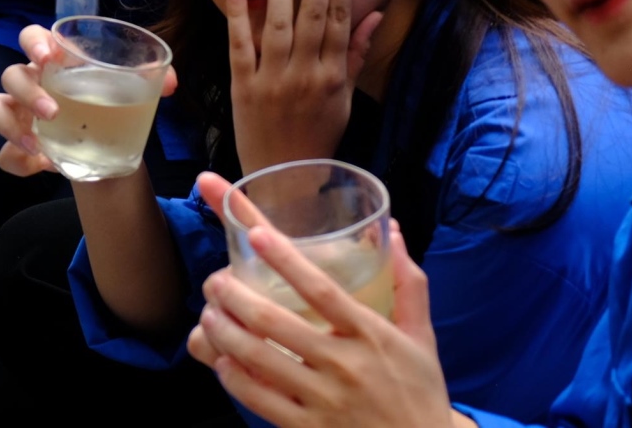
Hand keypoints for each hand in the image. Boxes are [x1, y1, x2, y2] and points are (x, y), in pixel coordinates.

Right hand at [0, 24, 180, 177]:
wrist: (108, 142)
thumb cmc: (111, 102)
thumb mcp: (132, 89)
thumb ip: (153, 80)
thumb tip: (170, 83)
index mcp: (56, 59)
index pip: (32, 36)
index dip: (34, 43)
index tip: (49, 58)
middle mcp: (32, 81)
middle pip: (10, 75)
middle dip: (28, 92)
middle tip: (54, 112)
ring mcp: (20, 113)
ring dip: (11, 126)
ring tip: (38, 146)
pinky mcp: (18, 145)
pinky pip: (3, 153)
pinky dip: (18, 161)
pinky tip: (42, 165)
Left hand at [187, 224, 461, 427]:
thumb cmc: (420, 393)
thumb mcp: (421, 338)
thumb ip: (408, 284)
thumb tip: (396, 231)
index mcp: (370, 335)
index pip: (321, 290)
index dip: (285, 259)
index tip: (257, 235)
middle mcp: (344, 365)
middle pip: (276, 323)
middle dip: (236, 297)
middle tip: (215, 281)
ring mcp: (323, 400)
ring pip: (259, 360)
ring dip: (226, 333)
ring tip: (210, 314)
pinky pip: (260, 400)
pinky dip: (235, 378)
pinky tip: (223, 360)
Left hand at [222, 0, 381, 173]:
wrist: (285, 176)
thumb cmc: (318, 136)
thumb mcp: (345, 98)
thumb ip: (356, 56)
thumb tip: (373, 15)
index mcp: (333, 76)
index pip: (340, 19)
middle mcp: (305, 74)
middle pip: (314, 14)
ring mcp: (273, 80)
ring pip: (279, 23)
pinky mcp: (244, 87)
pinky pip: (241, 45)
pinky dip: (238, 15)